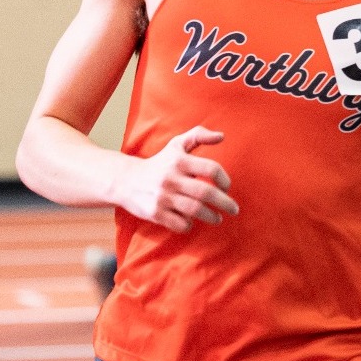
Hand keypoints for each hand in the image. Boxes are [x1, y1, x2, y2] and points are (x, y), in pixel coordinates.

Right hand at [118, 126, 237, 232]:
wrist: (126, 180)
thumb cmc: (159, 162)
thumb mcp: (176, 145)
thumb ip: (198, 136)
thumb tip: (221, 136)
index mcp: (180, 160)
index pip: (211, 168)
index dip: (224, 179)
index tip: (227, 187)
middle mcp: (171, 178)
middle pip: (206, 193)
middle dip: (225, 203)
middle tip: (234, 209)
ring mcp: (163, 196)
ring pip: (195, 210)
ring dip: (211, 217)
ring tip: (217, 218)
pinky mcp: (155, 213)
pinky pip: (180, 223)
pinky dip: (189, 225)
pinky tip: (192, 222)